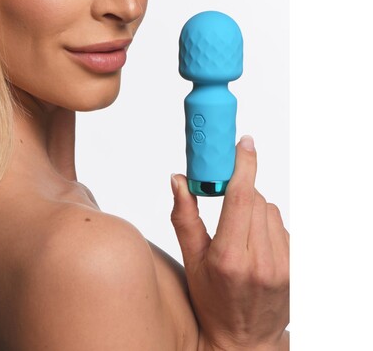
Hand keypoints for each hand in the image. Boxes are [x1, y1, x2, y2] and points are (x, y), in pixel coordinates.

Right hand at [170, 136, 288, 350]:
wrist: (246, 339)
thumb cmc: (212, 300)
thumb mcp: (191, 260)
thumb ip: (184, 217)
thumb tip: (178, 180)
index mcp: (230, 258)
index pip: (242, 198)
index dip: (244, 164)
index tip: (244, 143)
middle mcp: (261, 260)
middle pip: (255, 199)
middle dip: (239, 191)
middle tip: (224, 197)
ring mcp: (284, 264)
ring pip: (270, 209)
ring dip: (253, 208)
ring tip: (239, 232)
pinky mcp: (296, 264)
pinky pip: (281, 225)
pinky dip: (265, 224)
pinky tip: (254, 243)